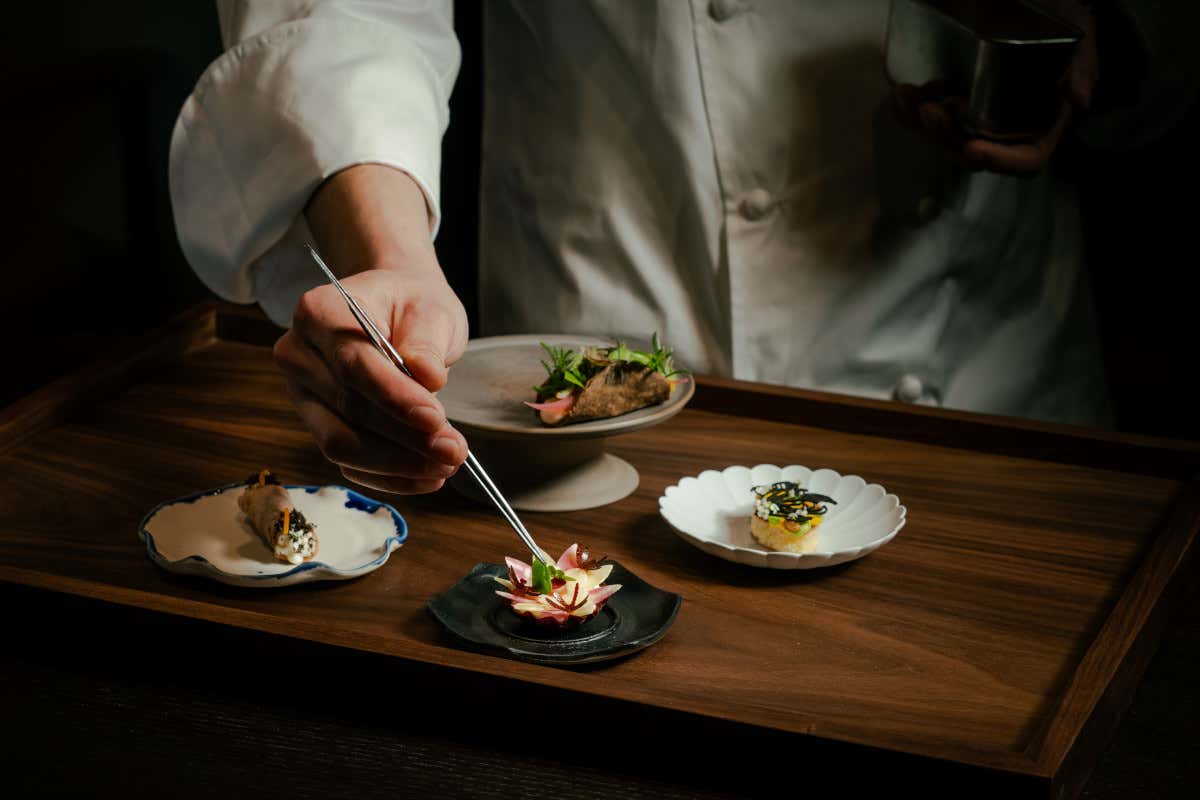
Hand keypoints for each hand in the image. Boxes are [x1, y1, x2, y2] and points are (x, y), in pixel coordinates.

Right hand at [273, 164, 468, 493]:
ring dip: (398, 463)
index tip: (436, 419)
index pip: (354, 365)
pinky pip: (348, 462)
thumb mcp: (431, 310)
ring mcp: (303, 394)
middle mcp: (299, 354)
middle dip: (405, 438)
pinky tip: (427, 475)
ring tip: (447, 463)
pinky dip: (389, 476)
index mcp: (319, 311)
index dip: (395, 398)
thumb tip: (428, 379)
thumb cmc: (412, 306)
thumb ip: (427, 344)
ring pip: (341, 444)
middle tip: (454, 450)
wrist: (397, 312)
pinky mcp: (317, 424)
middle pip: (348, 409)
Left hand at [892, 0, 1096, 174]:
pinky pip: (923, 119)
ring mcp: (973, 117)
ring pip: (943, 138)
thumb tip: (1079, 100)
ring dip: (921, 124)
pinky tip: (900, 95)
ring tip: (907, 96)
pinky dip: (907, 111)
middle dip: (948, 137)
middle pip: (973, 153)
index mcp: (1040, 123)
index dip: (1001, 160)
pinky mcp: (947, 103)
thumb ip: (1079, 67)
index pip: (1026, 157)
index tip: (973, 147)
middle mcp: (1004, 128)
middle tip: (932, 111)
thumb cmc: (1056, 22)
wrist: (1025, 3)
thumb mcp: (1075, 38)